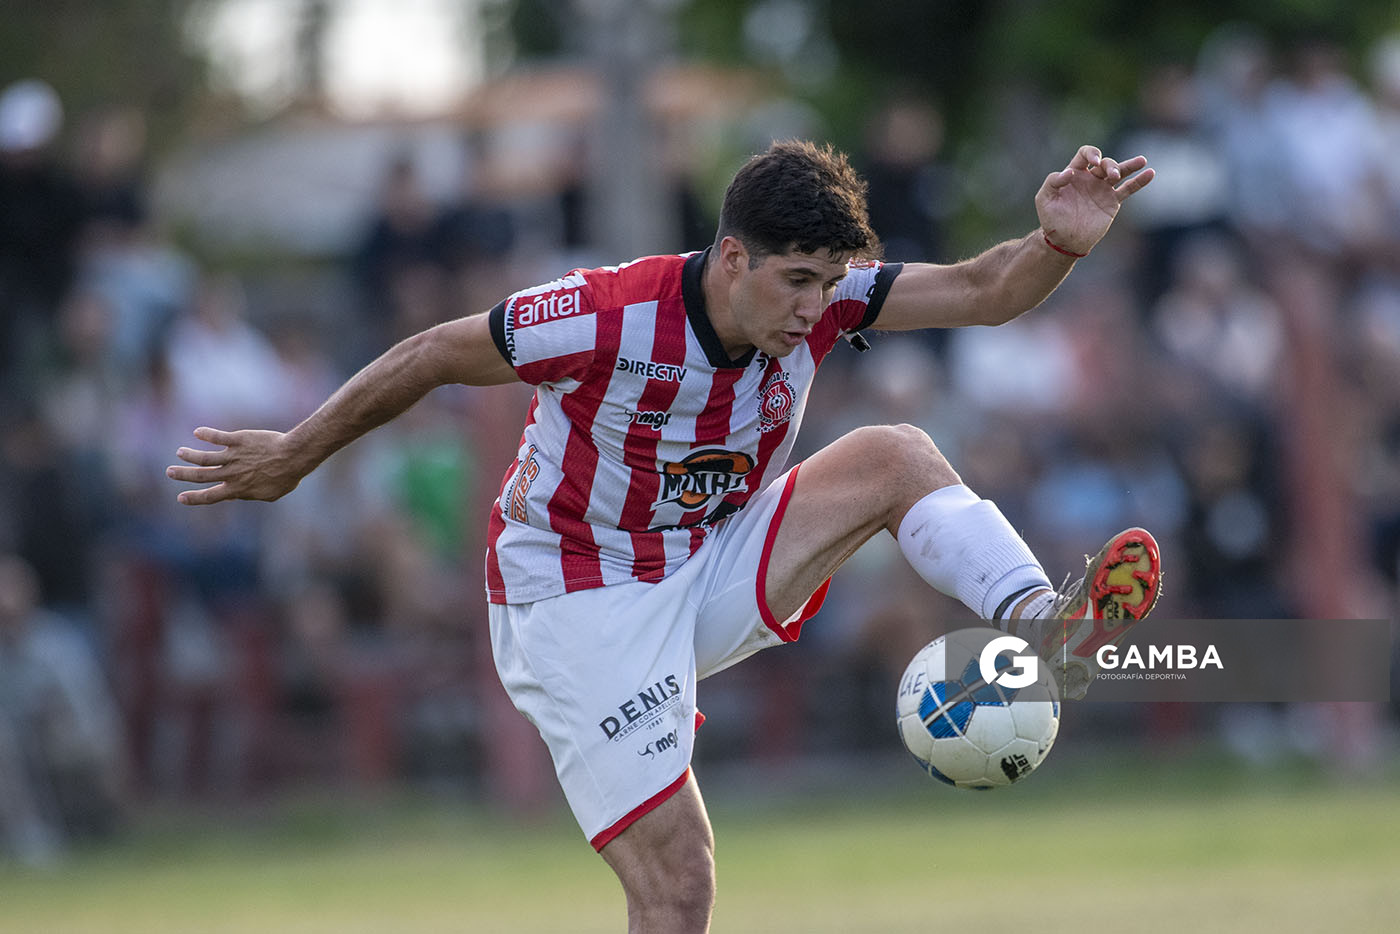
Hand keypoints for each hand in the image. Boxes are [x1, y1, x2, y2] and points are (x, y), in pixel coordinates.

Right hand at [166, 426, 305, 504]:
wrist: (293, 457)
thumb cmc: (286, 476)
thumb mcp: (270, 494)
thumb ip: (251, 495)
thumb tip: (238, 495)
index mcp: (238, 489)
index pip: (211, 496)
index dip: (195, 498)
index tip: (181, 498)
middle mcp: (232, 474)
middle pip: (202, 476)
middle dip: (184, 475)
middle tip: (169, 472)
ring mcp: (234, 456)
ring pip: (205, 458)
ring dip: (190, 456)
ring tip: (180, 453)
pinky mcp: (239, 440)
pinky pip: (218, 437)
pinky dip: (207, 434)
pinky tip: (198, 432)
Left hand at [1034, 145, 1153, 255]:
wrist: (1064, 241)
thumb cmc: (1051, 219)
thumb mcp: (1044, 199)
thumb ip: (1052, 182)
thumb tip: (1069, 172)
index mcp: (1075, 173)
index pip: (1085, 154)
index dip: (1091, 154)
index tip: (1094, 164)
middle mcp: (1090, 179)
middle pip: (1105, 162)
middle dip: (1110, 165)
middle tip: (1112, 175)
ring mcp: (1103, 190)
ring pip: (1120, 172)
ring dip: (1129, 165)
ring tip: (1141, 161)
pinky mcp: (1112, 202)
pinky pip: (1128, 189)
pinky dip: (1139, 181)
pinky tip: (1150, 173)